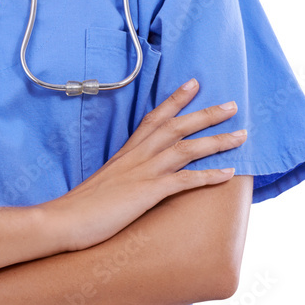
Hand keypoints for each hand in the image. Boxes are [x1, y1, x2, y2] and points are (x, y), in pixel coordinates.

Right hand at [41, 79, 245, 251]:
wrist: (63, 220)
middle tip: (232, 105)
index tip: (194, 84)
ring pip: (187, 148)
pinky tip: (228, 174)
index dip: (175, 100)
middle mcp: (137, 156)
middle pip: (177, 126)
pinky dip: (209, 176)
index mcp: (126, 152)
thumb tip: (130, 181)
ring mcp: (143, 172)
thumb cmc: (80, 207)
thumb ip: (121, 177)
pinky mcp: (147, 192)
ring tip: (241, 135)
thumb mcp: (104, 184)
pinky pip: (185, 180)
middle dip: (206, 114)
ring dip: (217, 140)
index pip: (154, 118)